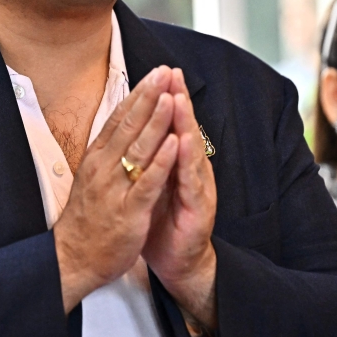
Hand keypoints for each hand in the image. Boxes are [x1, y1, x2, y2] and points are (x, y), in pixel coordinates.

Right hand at [53, 66, 178, 312]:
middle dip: (149, 97)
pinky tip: (173, 143)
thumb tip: (121, 124)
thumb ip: (108, 151)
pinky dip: (160, 161)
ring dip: (155, 121)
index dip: (138, 94)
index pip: (119, 119)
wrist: (74, 259)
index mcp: (97, 158)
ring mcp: (115, 188)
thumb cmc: (88, 218)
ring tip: (170, 97)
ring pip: (138, 149)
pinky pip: (146, 182)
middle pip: (129, 126)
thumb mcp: (94, 177)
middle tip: (165, 72)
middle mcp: (104, 168)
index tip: (154, 73)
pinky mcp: (128, 211)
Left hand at [143, 68, 217, 327]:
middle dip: (178, 99)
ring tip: (177, 97)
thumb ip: (151, 158)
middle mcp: (191, 171)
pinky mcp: (198, 209)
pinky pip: (189, 181)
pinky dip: (185, 160)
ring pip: (190, 149)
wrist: (178, 264)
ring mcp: (197, 188)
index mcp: (178, 164)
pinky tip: (182, 142)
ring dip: (184, 122)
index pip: (173, 125)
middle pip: (185, 128)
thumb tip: (139, 129)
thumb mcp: (153, 184)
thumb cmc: (164, 223)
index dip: (166, 98)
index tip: (159, 71)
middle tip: (171, 73)